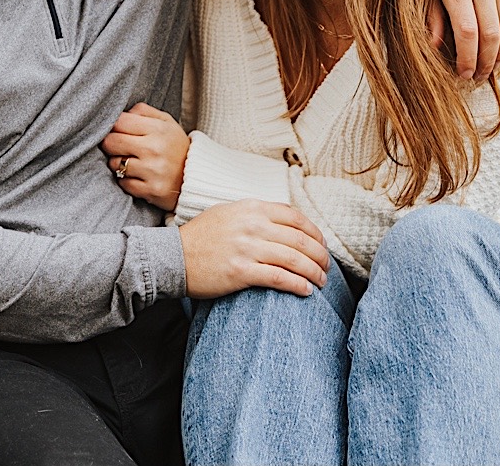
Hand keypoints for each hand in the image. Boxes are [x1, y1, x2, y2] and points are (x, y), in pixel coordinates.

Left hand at [100, 102, 189, 212]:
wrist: (198, 176)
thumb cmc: (176, 146)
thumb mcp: (166, 122)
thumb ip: (142, 111)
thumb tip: (120, 114)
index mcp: (158, 129)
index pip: (119, 121)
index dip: (114, 126)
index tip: (118, 131)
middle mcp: (155, 149)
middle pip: (111, 142)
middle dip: (111, 144)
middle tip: (120, 146)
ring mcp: (153, 171)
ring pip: (114, 164)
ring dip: (118, 163)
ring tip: (131, 162)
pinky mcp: (151, 190)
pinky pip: (123, 183)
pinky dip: (126, 180)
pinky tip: (138, 176)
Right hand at [179, 199, 329, 298]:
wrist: (172, 257)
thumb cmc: (201, 237)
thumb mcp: (228, 212)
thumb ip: (256, 213)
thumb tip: (285, 220)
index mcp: (251, 208)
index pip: (296, 217)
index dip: (315, 233)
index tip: (322, 245)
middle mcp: (252, 225)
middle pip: (301, 240)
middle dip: (320, 255)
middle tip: (326, 267)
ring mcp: (247, 248)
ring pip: (295, 259)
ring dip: (313, 272)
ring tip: (321, 282)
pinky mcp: (241, 272)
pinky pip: (279, 278)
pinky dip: (298, 285)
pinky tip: (306, 291)